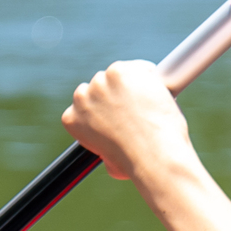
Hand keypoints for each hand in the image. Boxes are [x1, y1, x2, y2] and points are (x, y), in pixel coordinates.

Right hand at [62, 59, 196, 183]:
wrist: (152, 154)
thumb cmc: (136, 163)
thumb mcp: (110, 161)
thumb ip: (105, 146)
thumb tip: (109, 152)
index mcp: (72, 118)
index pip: (85, 102)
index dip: (104, 106)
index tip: (119, 112)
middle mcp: (81, 98)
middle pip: (100, 85)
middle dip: (118, 93)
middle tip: (139, 108)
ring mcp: (101, 83)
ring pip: (120, 75)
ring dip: (135, 84)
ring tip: (151, 103)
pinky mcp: (121, 71)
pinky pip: (139, 68)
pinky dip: (151, 76)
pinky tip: (157, 92)